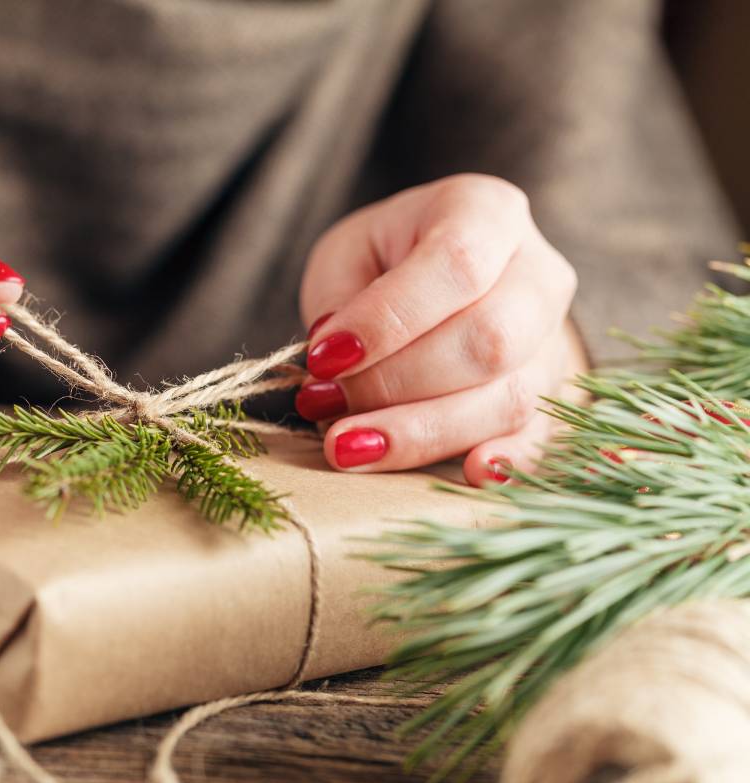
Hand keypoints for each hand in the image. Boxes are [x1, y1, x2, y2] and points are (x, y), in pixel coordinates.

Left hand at [297, 174, 585, 485]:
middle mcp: (538, 272)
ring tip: (346, 446)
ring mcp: (555, 338)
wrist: (441, 285)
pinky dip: (508, 462)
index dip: (388, 320)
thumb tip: (338, 366)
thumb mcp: (346, 256)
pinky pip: (542, 437)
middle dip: (396, 384)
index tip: (323, 357)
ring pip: (509, 397)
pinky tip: (467, 473)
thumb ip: (340, 299)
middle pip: (489, 338)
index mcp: (485, 212)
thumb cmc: (385, 263)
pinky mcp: (552, 397)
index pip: (455, 264)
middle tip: (324, 405)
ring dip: (421, 432)